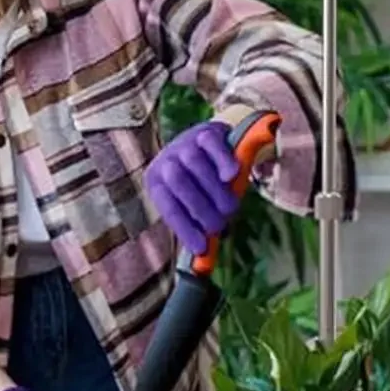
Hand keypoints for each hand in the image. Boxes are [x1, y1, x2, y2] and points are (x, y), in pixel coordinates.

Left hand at [145, 119, 239, 255]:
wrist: (209, 143)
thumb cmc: (200, 184)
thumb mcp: (193, 204)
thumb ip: (197, 225)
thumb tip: (203, 259)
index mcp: (157, 182)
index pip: (167, 206)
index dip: (184, 228)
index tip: (202, 247)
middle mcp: (166, 160)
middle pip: (178, 181)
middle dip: (200, 208)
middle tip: (220, 225)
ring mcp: (185, 143)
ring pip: (194, 162)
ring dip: (214, 189)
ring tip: (230, 208)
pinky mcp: (206, 131)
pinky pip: (211, 144)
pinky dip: (222, 161)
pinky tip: (233, 176)